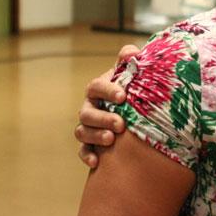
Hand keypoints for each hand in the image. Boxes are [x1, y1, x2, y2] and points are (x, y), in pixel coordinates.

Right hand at [75, 44, 139, 167]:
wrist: (134, 111)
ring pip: (82, 131)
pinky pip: (83, 150)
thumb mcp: (132, 74)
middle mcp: (90, 107)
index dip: (108, 91)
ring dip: (95, 136)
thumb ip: (130, 60)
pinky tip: (96, 162)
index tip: (123, 96)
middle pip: (87, 113)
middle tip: (120, 124)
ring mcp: (88, 126)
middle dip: (102, 118)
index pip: (96, 87)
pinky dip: (87, 156)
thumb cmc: (133, 90)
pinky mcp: (90, 144)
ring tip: (111, 139)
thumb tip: (133, 53)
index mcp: (98, 89)